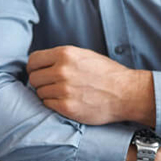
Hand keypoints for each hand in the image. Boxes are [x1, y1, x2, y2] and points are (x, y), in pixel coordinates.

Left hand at [27, 45, 153, 125]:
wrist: (126, 93)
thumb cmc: (107, 74)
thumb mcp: (84, 55)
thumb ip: (62, 58)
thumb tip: (42, 64)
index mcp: (65, 54)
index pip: (33, 60)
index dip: (33, 68)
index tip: (37, 72)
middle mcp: (62, 70)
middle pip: (34, 78)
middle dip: (40, 82)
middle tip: (51, 86)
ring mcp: (64, 89)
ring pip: (40, 93)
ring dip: (47, 94)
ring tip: (62, 94)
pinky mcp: (67, 107)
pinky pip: (48, 105)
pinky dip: (53, 104)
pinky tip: (66, 102)